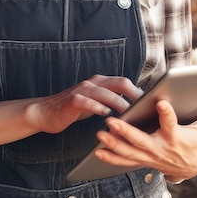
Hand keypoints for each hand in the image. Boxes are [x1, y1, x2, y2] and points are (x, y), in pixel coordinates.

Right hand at [27, 76, 143, 134]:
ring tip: (132, 114)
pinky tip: (106, 115)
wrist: (44, 112)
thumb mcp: (95, 103)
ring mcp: (82, 90)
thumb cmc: (73, 109)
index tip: (152, 103)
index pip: (125, 83)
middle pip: (120, 83)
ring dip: (120, 103)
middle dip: (135, 95)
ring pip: (106, 93)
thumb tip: (134, 108)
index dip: (139, 91)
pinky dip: (98, 107)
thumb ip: (111, 102)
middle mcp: (94, 83)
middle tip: (146, 108)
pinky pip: (87, 102)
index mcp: (101, 82)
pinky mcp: (72, 100)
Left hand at [94, 91, 196, 181]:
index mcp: (178, 138)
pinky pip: (125, 160)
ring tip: (99, 134)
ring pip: (129, 152)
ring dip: (113, 144)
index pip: (172, 125)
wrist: (195, 167)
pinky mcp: (144, 160)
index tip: (161, 103)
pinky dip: (111, 156)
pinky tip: (98, 150)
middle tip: (111, 122)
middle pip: (142, 141)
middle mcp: (162, 149)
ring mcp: (151, 157)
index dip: (167, 114)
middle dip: (126, 132)